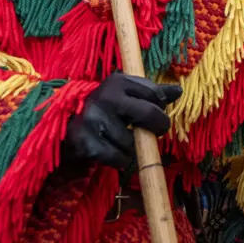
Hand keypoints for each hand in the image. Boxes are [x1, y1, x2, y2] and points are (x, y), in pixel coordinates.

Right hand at [61, 72, 182, 170]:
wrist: (66, 132)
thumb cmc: (105, 112)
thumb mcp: (126, 96)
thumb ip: (152, 93)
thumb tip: (178, 91)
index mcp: (117, 82)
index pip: (154, 94)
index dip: (160, 107)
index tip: (155, 112)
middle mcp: (105, 97)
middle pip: (149, 114)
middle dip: (158, 128)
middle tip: (152, 133)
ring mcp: (93, 120)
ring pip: (133, 142)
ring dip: (133, 148)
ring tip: (121, 141)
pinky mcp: (85, 143)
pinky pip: (119, 158)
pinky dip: (121, 160)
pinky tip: (113, 153)